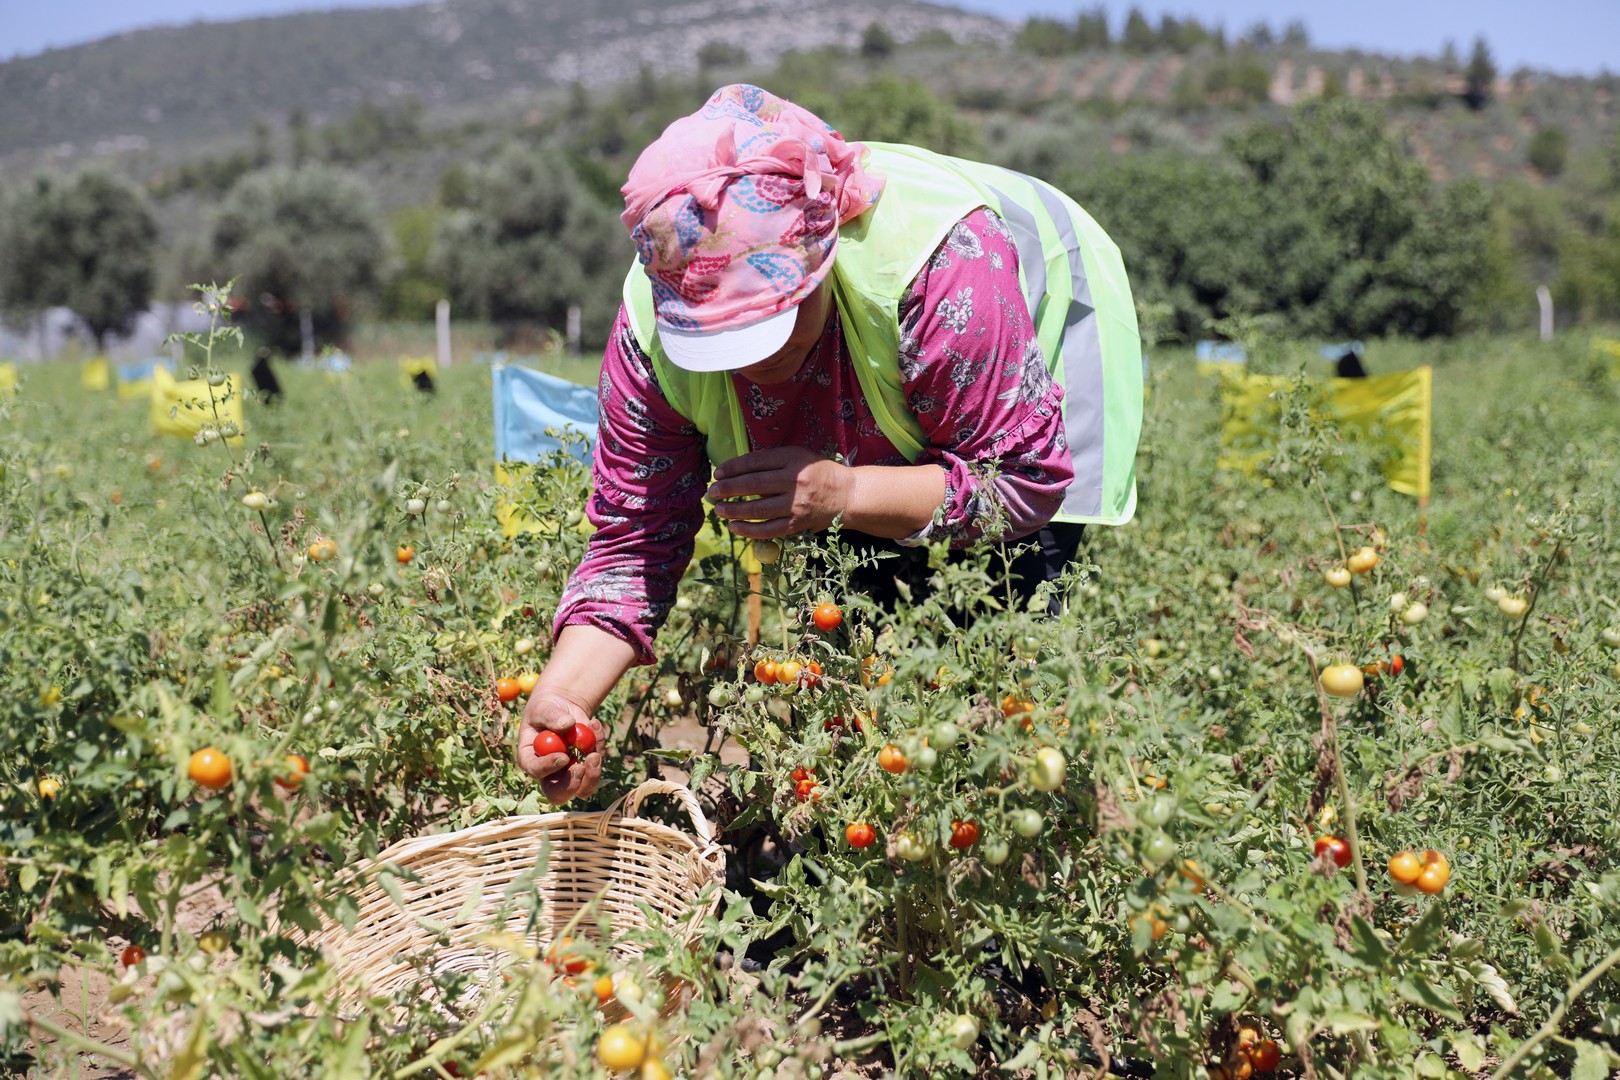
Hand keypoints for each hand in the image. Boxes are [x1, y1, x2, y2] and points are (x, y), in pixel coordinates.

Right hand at [516, 687, 605, 804]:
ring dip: (593, 774)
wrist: (563, 707)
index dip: (548, 768)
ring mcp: (569, 772)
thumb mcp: (543, 707)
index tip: (562, 756)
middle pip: (558, 794)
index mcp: (530, 759)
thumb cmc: (546, 707)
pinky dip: (600, 745)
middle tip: (581, 767)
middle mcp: (549, 773)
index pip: (536, 771)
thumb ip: (551, 716)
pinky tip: (594, 724)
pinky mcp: (587, 766)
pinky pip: (598, 764)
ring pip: (583, 789)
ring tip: (594, 751)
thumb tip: (567, 725)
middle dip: (571, 785)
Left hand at [707, 447, 852, 538]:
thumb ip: (772, 460)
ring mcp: (797, 505)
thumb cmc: (818, 473)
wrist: (847, 495)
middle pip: (754, 484)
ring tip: (719, 510)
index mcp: (793, 459)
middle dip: (729, 489)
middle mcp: (795, 481)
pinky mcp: (798, 524)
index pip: (756, 462)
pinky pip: (769, 530)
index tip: (718, 473)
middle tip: (713, 492)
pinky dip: (749, 530)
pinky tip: (735, 527)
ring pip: (759, 509)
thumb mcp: (798, 456)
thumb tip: (737, 469)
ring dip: (734, 511)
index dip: (733, 468)